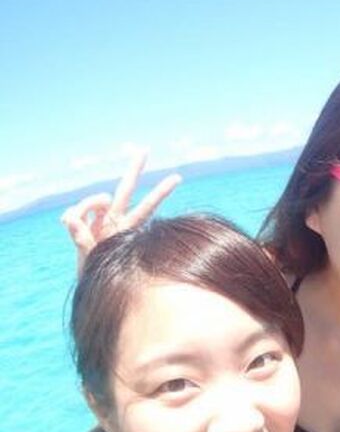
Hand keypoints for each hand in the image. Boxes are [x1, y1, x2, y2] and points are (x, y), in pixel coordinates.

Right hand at [61, 151, 180, 268]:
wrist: (90, 283)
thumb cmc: (99, 273)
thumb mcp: (93, 259)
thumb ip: (81, 238)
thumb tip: (71, 217)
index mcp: (127, 228)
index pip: (147, 206)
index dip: (160, 193)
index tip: (177, 177)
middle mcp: (117, 220)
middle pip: (126, 189)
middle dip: (134, 169)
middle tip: (144, 148)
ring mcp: (100, 219)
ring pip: (94, 199)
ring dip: (85, 208)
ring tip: (82, 229)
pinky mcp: (83, 220)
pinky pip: (73, 213)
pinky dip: (70, 220)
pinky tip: (71, 229)